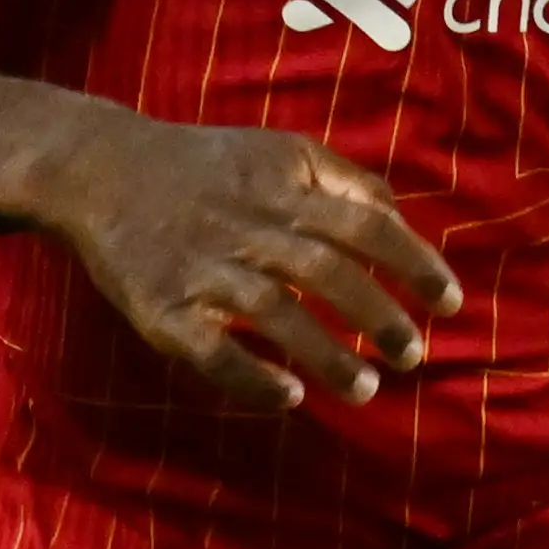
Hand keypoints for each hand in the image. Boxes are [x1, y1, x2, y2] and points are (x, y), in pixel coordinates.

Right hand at [33, 108, 462, 413]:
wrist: (97, 168)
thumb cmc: (205, 166)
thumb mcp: (278, 150)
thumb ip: (340, 179)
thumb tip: (399, 214)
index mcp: (284, 187)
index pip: (366, 224)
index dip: (414, 264)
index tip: (451, 303)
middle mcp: (248, 225)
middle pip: (327, 270)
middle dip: (379, 317)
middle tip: (413, 356)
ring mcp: (203, 268)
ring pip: (274, 312)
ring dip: (326, 356)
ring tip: (366, 390)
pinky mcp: (161, 307)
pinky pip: (210, 351)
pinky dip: (251, 376)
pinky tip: (290, 398)